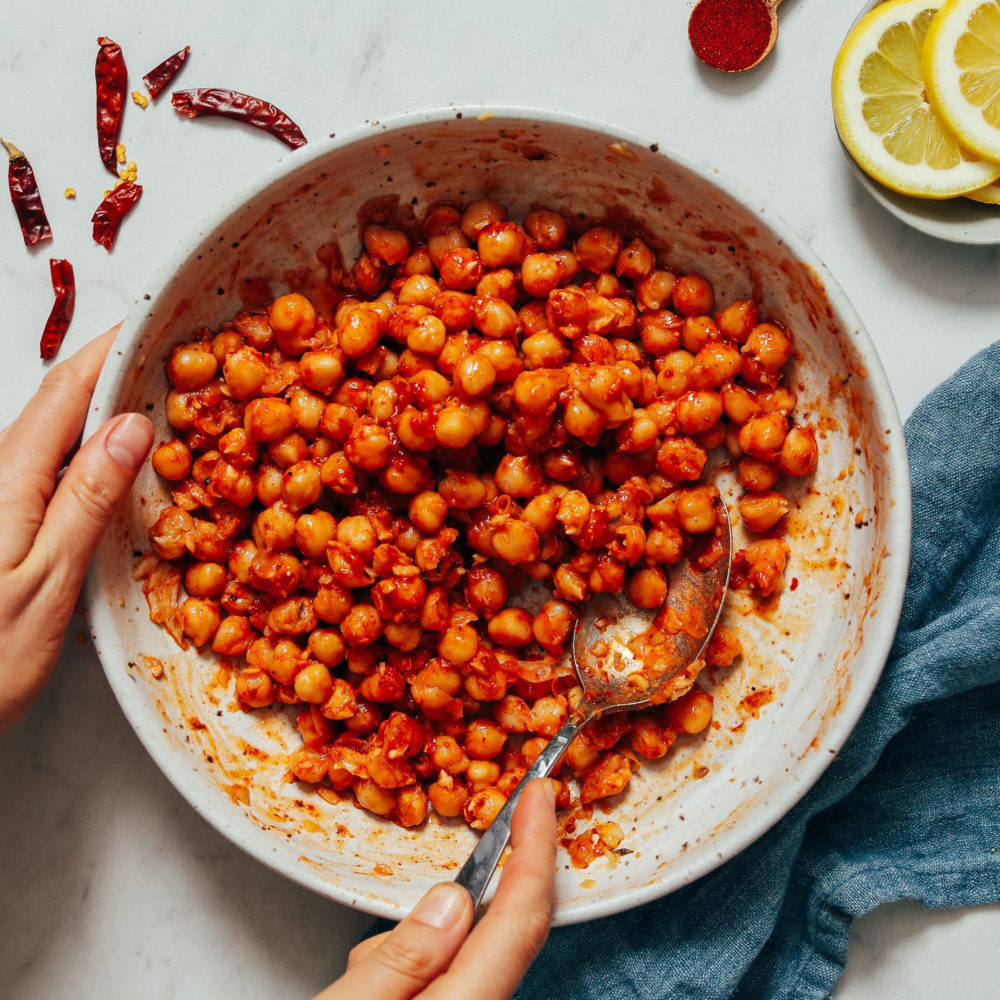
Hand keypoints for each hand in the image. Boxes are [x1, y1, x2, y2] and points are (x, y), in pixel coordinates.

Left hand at [0, 329, 152, 731]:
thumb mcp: (46, 582)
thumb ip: (86, 500)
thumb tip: (131, 427)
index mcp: (8, 478)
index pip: (67, 388)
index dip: (113, 347)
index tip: (161, 320)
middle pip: (61, 401)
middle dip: (117, 370)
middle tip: (178, 362)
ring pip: (57, 433)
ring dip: (108, 411)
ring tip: (164, 403)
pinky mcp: (0, 523)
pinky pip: (51, 467)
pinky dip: (94, 452)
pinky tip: (122, 466)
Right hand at [315, 778, 556, 999]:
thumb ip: (403, 957)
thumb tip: (453, 900)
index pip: (520, 917)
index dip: (535, 846)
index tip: (538, 795)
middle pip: (510, 930)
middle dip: (496, 877)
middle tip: (510, 815)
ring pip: (465, 953)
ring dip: (421, 942)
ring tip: (363, 974)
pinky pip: (445, 977)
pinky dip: (411, 964)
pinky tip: (368, 986)